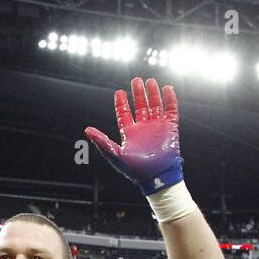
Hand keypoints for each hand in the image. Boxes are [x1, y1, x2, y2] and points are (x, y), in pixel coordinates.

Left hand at [85, 78, 183, 195]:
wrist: (156, 178)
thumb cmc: (135, 170)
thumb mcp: (115, 155)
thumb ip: (102, 141)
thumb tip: (87, 130)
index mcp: (130, 133)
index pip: (125, 114)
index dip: (122, 103)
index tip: (119, 92)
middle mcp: (143, 129)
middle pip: (140, 106)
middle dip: (138, 94)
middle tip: (136, 81)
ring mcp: (157, 127)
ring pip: (155, 106)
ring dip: (153, 94)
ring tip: (150, 81)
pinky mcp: (170, 129)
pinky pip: (171, 111)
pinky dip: (170, 100)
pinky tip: (167, 89)